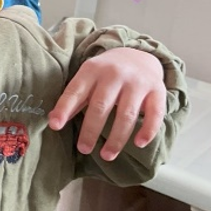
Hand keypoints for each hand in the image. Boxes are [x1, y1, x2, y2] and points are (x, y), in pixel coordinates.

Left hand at [48, 48, 166, 160]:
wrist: (137, 55)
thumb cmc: (106, 74)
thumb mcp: (87, 79)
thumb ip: (74, 99)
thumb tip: (54, 121)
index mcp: (92, 70)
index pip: (75, 91)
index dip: (64, 108)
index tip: (55, 126)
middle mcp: (114, 74)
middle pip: (101, 106)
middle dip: (90, 130)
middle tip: (83, 149)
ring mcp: (137, 82)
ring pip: (126, 114)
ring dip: (116, 138)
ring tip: (106, 155)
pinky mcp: (157, 90)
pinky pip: (155, 113)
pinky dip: (147, 130)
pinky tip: (139, 144)